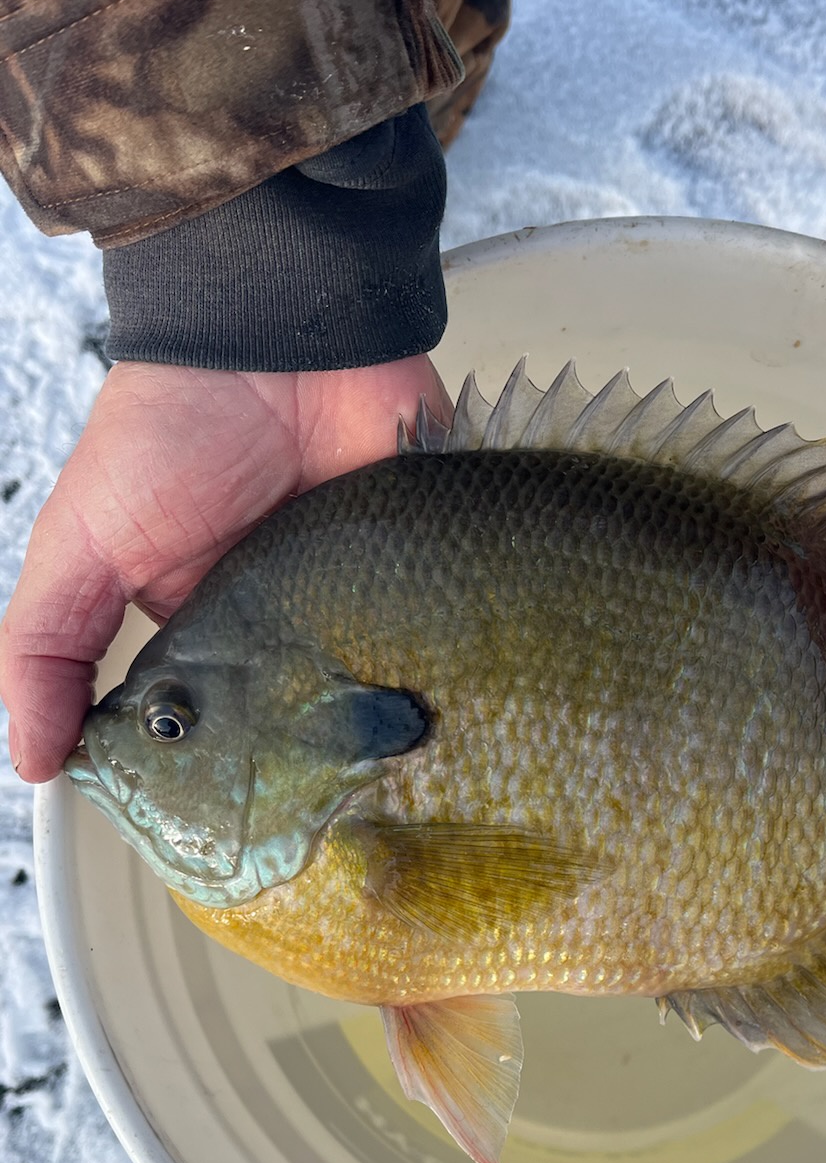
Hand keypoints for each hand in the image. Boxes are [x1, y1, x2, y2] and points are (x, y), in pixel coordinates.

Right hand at [0, 355, 448, 781]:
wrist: (278, 331)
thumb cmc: (171, 429)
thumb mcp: (83, 543)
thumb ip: (47, 646)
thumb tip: (31, 762)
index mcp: (204, 632)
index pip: (211, 731)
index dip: (212, 780)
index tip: (220, 831)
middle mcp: (284, 628)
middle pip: (298, 727)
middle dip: (300, 771)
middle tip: (309, 823)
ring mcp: (356, 608)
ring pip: (374, 702)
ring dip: (373, 738)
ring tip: (381, 789)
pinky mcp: (420, 579)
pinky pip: (435, 647)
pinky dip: (438, 680)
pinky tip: (447, 726)